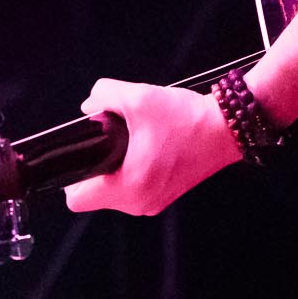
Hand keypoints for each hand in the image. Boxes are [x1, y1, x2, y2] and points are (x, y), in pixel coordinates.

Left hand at [62, 79, 242, 216]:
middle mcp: (140, 202)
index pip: (77, 199)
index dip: (70, 175)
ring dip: (114, 169)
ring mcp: (154, 202)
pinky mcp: (165, 195)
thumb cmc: (188, 119)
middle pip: (95, 195)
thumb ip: (103, 96)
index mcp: (131, 185)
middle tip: (109, 141)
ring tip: (130, 142)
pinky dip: (132, 171)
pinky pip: (134, 189)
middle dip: (96, 167)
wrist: (226, 129)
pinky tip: (144, 148)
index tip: (82, 153)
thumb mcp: (138, 97)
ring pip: (114, 193)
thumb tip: (89, 105)